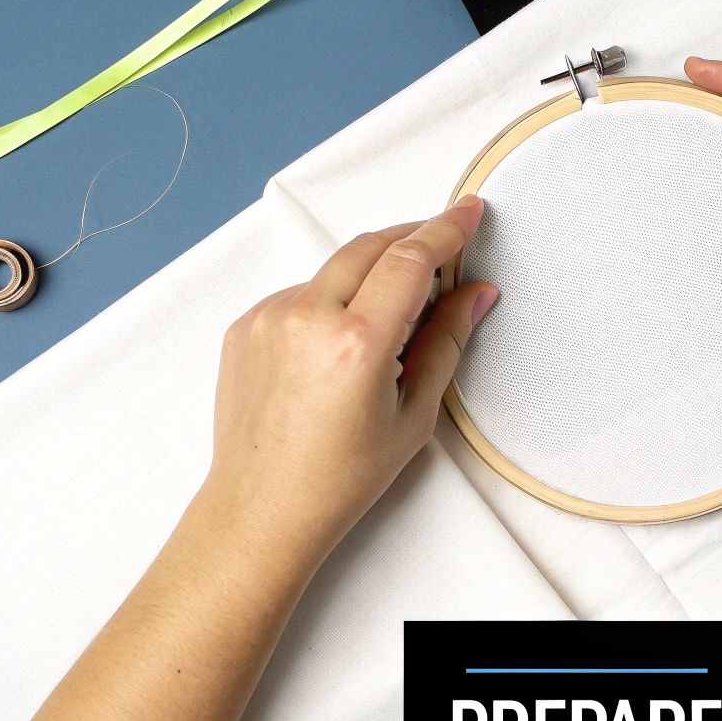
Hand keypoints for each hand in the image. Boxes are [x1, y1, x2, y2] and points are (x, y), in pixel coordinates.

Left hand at [199, 194, 496, 565]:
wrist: (262, 507)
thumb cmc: (337, 478)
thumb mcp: (413, 415)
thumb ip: (446, 342)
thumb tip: (475, 295)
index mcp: (356, 343)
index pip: (410, 259)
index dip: (446, 230)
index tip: (467, 213)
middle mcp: (306, 319)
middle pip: (371, 246)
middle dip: (411, 239)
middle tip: (444, 251)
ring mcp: (269, 318)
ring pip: (334, 269)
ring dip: (368, 275)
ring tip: (389, 322)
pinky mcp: (245, 325)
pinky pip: (300, 293)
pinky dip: (329, 301)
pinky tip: (340, 346)